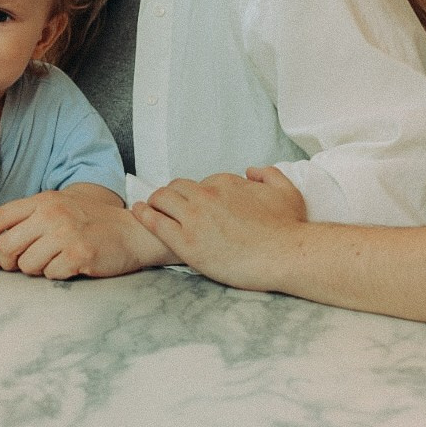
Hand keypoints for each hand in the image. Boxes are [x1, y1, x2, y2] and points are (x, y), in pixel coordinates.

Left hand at [0, 185, 173, 278]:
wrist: (132, 231)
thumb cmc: (91, 224)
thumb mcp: (58, 212)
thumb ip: (27, 226)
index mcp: (45, 200)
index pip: (0, 216)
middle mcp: (53, 213)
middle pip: (7, 246)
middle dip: (9, 262)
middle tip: (23, 264)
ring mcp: (66, 232)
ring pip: (27, 265)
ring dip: (37, 270)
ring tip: (56, 260)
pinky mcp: (79, 253)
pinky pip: (50, 275)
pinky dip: (57, 275)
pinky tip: (72, 264)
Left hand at [133, 166, 306, 289]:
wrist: (285, 255)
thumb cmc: (288, 227)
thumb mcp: (286, 189)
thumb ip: (268, 174)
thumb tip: (251, 171)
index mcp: (226, 182)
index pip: (201, 182)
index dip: (197, 193)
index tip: (197, 204)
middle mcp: (207, 194)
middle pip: (176, 187)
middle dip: (170, 194)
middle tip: (167, 205)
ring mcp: (195, 218)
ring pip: (162, 199)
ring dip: (155, 201)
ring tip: (148, 207)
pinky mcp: (187, 242)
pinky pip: (156, 222)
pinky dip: (144, 215)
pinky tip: (137, 212)